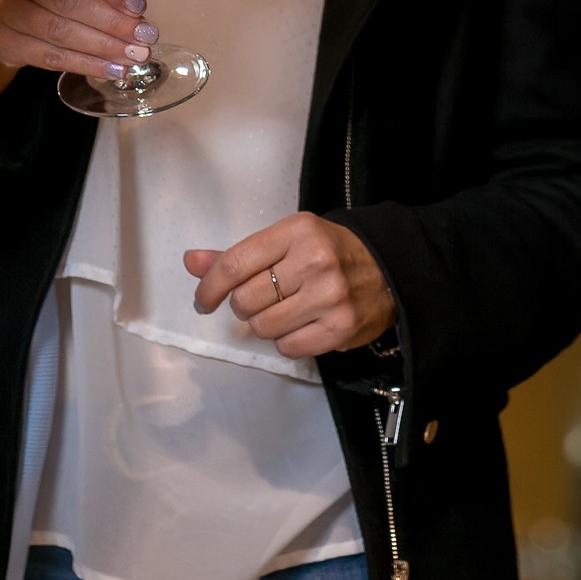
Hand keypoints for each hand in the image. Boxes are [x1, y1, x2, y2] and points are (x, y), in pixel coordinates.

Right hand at [0, 0, 156, 106]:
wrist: (4, 4)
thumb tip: (135, 13)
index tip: (139, 6)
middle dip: (112, 21)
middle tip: (144, 37)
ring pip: (58, 31)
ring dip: (102, 47)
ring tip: (133, 55)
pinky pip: (48, 57)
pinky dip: (85, 64)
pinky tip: (110, 68)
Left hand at [184, 213, 396, 360]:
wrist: (389, 269)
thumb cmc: (328, 251)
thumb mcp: (286, 241)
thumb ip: (238, 254)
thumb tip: (191, 262)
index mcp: (296, 232)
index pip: (235, 264)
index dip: (209, 287)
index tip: (203, 301)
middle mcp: (314, 262)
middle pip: (245, 300)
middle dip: (243, 306)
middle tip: (259, 300)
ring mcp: (330, 297)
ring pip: (264, 328)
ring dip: (265, 324)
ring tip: (283, 311)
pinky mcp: (341, 328)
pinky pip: (288, 347)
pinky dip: (285, 341)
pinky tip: (300, 325)